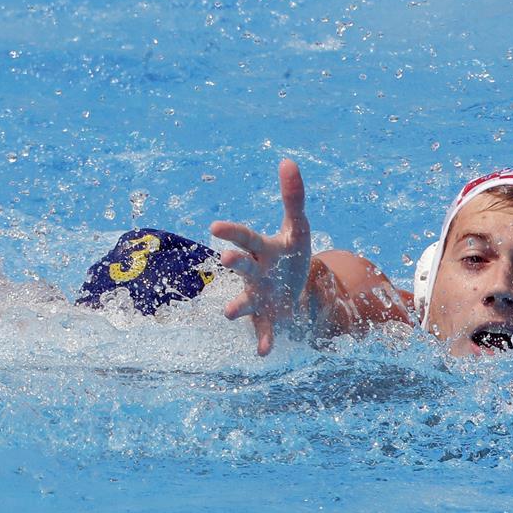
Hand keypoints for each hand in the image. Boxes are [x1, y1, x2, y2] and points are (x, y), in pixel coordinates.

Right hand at [210, 159, 310, 355]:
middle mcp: (255, 273)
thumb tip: (288, 161)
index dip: (233, 233)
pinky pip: (264, 330)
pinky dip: (263, 340)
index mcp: (262, 249)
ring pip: (245, 301)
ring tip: (229, 313)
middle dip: (235, 262)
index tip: (215, 227)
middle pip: (243, 266)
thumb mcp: (297, 227)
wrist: (291, 290)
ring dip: (236, 307)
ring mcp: (259, 297)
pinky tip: (264, 352)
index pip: (247, 238)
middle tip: (225, 258)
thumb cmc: (289, 254)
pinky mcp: (269, 319)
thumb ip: (293, 197)